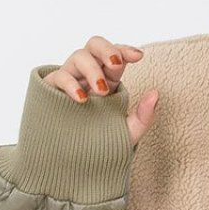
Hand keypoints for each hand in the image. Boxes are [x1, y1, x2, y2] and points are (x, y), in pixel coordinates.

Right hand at [45, 36, 160, 145]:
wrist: (72, 165)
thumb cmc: (100, 146)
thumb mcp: (127, 134)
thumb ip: (143, 117)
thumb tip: (155, 94)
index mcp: (107, 79)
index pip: (116, 55)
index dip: (125, 50)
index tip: (139, 57)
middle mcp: (88, 74)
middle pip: (95, 44)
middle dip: (107, 49)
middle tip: (115, 65)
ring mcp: (70, 80)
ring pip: (78, 56)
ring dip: (92, 69)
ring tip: (101, 92)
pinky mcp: (53, 91)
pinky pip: (60, 76)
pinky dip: (70, 84)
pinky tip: (81, 99)